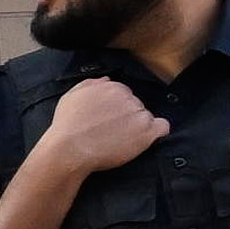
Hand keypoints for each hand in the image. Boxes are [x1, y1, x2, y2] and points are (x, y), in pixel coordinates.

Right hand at [30, 70, 170, 183]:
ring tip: (120, 139)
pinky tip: (144, 138)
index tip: (107, 119)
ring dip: (137, 126)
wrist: (70, 149)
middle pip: (135, 105)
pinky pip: (162, 127)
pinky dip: (156, 132)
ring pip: (146, 116)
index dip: (116, 108)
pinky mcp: (147, 132)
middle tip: (111, 130)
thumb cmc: (67, 125)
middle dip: (127, 116)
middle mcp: (129, 97)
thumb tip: (106, 79)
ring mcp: (139, 114)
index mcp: (112, 87)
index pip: (124, 94)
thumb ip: (90, 84)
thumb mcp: (71, 96)